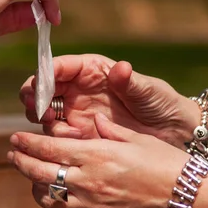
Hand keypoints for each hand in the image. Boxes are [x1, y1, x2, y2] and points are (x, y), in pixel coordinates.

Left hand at [8, 113, 188, 207]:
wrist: (189, 200)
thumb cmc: (166, 162)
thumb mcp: (137, 138)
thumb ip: (108, 129)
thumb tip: (93, 119)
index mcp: (96, 154)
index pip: (48, 147)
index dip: (27, 143)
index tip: (14, 138)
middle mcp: (88, 181)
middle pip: (40, 173)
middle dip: (21, 162)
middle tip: (13, 155)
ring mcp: (92, 206)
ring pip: (49, 200)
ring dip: (37, 188)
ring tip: (35, 179)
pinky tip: (64, 202)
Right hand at [20, 54, 196, 147]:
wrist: (173, 134)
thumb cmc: (162, 103)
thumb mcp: (149, 91)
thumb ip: (131, 82)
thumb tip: (121, 68)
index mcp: (93, 70)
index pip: (61, 66)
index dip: (46, 73)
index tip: (40, 84)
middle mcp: (79, 89)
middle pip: (45, 87)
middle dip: (35, 95)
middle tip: (37, 107)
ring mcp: (77, 112)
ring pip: (45, 112)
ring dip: (42, 118)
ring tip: (56, 126)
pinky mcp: (80, 135)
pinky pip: (58, 135)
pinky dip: (56, 138)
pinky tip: (71, 140)